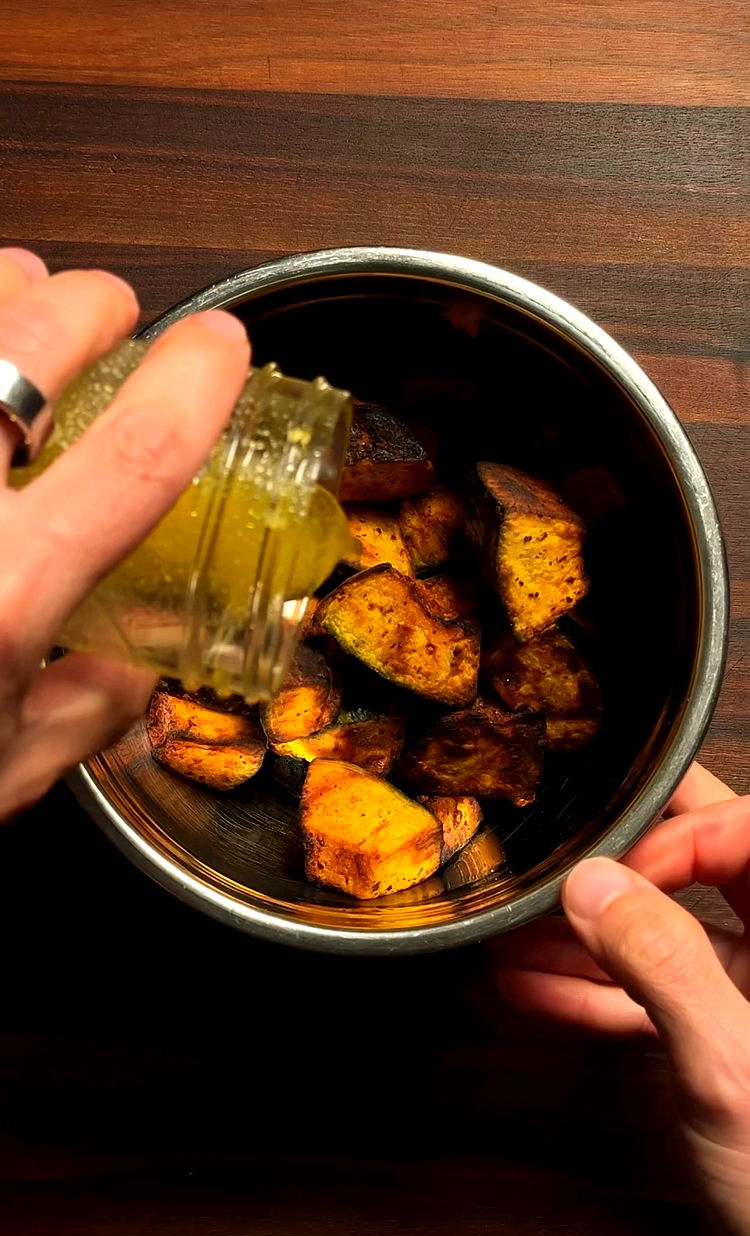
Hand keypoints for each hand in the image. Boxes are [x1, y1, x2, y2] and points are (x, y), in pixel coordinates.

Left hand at [0, 247, 249, 816]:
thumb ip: (80, 715)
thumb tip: (129, 667)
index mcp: (3, 590)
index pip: (138, 451)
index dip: (198, 379)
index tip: (223, 347)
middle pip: (36, 335)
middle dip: (93, 304)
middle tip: (109, 315)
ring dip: (5, 290)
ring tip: (20, 300)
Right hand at [495, 762, 749, 1235]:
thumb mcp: (728, 1067)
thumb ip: (663, 965)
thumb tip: (596, 886)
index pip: (746, 830)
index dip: (675, 835)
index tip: (610, 872)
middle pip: (709, 864)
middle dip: (626, 862)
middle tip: (564, 853)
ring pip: (674, 933)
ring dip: (591, 938)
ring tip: (519, 936)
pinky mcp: (730, 1038)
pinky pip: (659, 995)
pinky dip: (599, 995)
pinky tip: (537, 990)